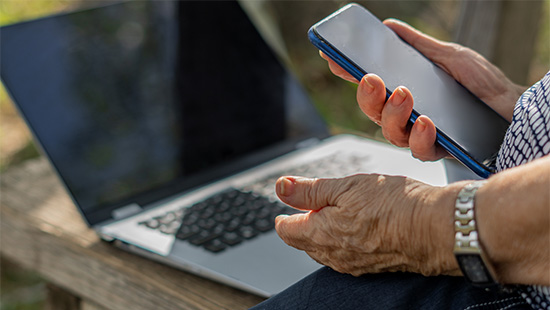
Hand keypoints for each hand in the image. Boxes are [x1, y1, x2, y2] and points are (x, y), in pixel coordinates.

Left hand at [274, 175, 462, 276]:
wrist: (439, 229)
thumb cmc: (396, 204)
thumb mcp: (347, 187)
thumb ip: (310, 190)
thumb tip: (280, 188)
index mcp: (321, 234)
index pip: (287, 231)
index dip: (283, 216)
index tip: (285, 206)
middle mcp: (335, 256)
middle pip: (305, 242)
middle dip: (301, 225)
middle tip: (306, 207)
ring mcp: (355, 264)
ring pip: (325, 251)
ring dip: (322, 233)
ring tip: (329, 215)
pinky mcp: (374, 265)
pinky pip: (346, 256)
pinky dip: (342, 241)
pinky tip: (354, 230)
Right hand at [321, 19, 524, 160]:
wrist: (515, 108)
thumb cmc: (482, 82)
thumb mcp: (449, 56)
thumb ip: (418, 45)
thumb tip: (388, 26)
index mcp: (404, 92)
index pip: (371, 85)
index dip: (349, 73)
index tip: (333, 58)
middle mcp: (406, 116)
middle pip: (373, 111)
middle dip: (366, 96)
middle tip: (371, 78)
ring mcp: (419, 135)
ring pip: (389, 132)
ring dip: (392, 114)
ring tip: (404, 94)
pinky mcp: (437, 151)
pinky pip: (418, 150)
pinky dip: (420, 136)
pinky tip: (428, 121)